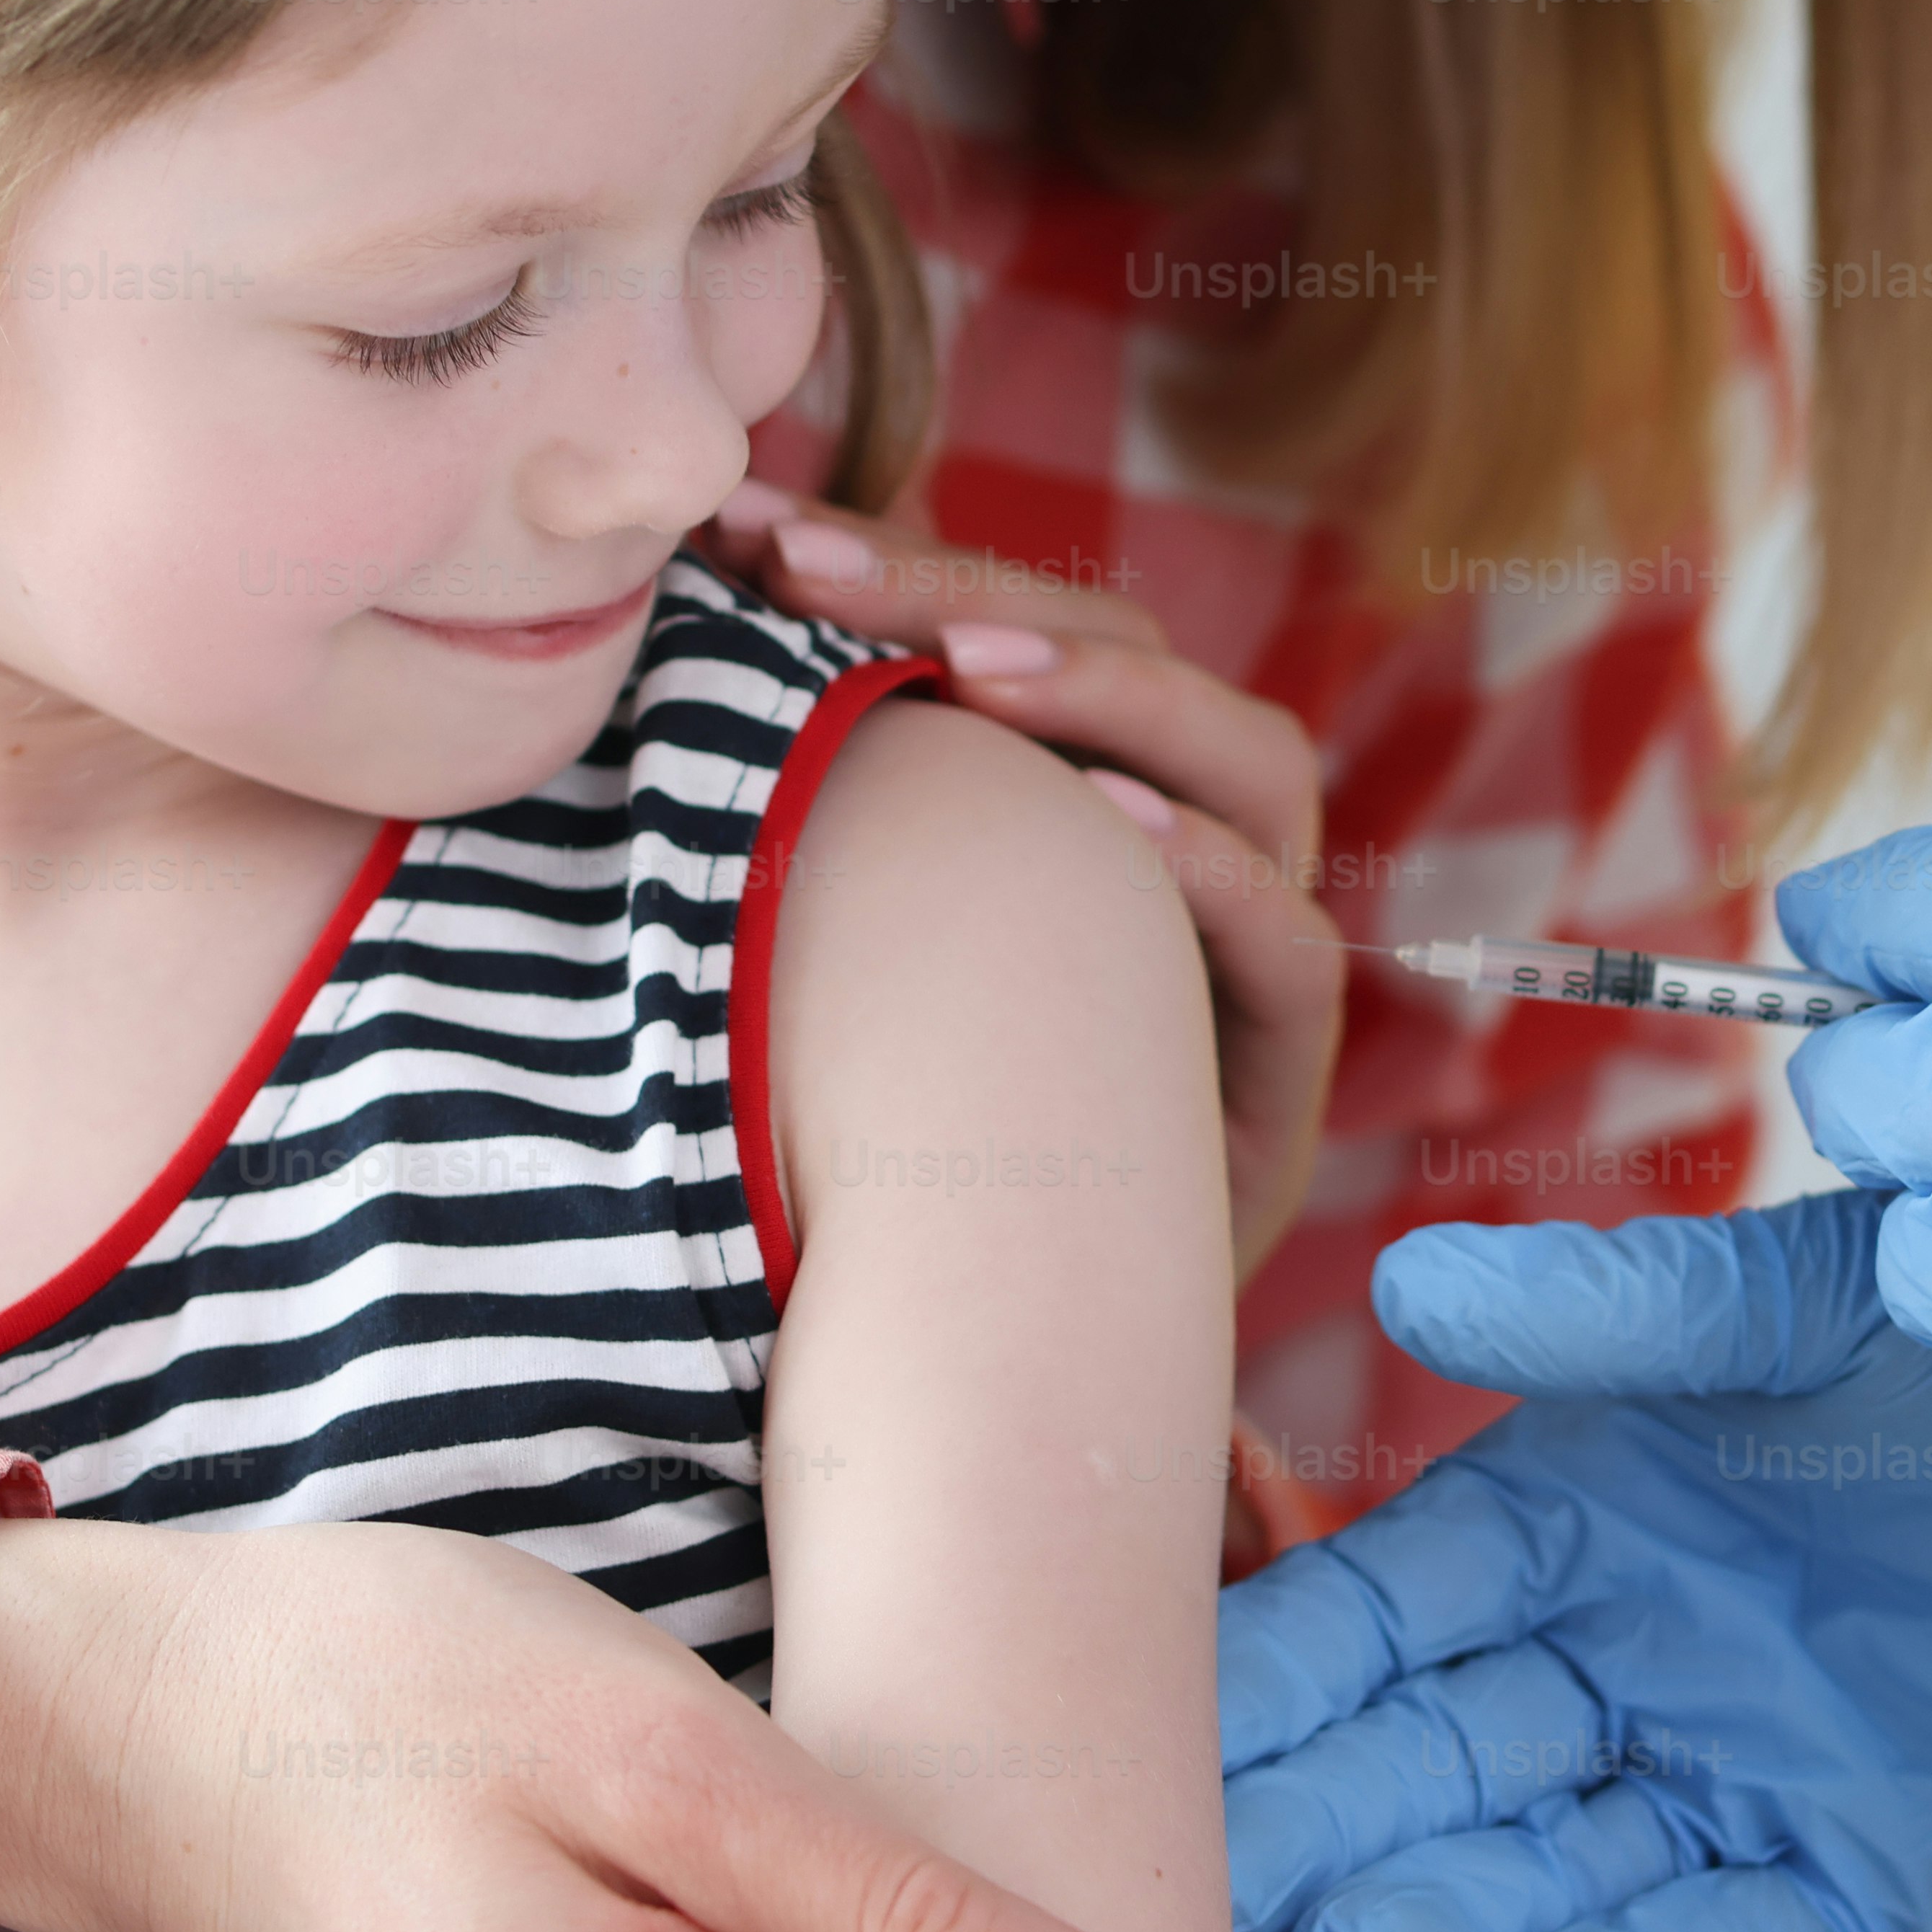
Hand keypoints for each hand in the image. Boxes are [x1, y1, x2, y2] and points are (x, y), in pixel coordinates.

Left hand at [712, 488, 1342, 1271]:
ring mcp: (1238, 976)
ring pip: (1251, 767)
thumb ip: (780, 835)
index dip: (907, 566)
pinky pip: (1289, 955)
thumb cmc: (842, 1182)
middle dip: (979, 599)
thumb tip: (641, 661)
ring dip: (1121, 698)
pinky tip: (1116, 828)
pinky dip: (1213, 876)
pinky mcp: (1270, 1101)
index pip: (1028, 635)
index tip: (754, 532)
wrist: (944, 1399)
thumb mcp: (797, 980)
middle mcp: (1176, 868)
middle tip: (817, 569)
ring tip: (976, 671)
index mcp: (1065, 811)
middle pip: (1137, 665)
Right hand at [1216, 1191, 1931, 1931]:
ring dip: (1462, 1908)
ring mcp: (1749, 1766)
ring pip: (1565, 1863)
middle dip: (1331, 1818)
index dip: (1286, 1671)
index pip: (1397, 1609)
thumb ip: (1615, 1312)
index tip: (1169, 1724)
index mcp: (1595, 1515)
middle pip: (1449, 1756)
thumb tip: (1414, 1288)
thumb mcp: (1802, 1300)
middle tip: (1215, 1874)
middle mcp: (1647, 1656)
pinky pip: (1735, 1928)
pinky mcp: (1874, 1859)